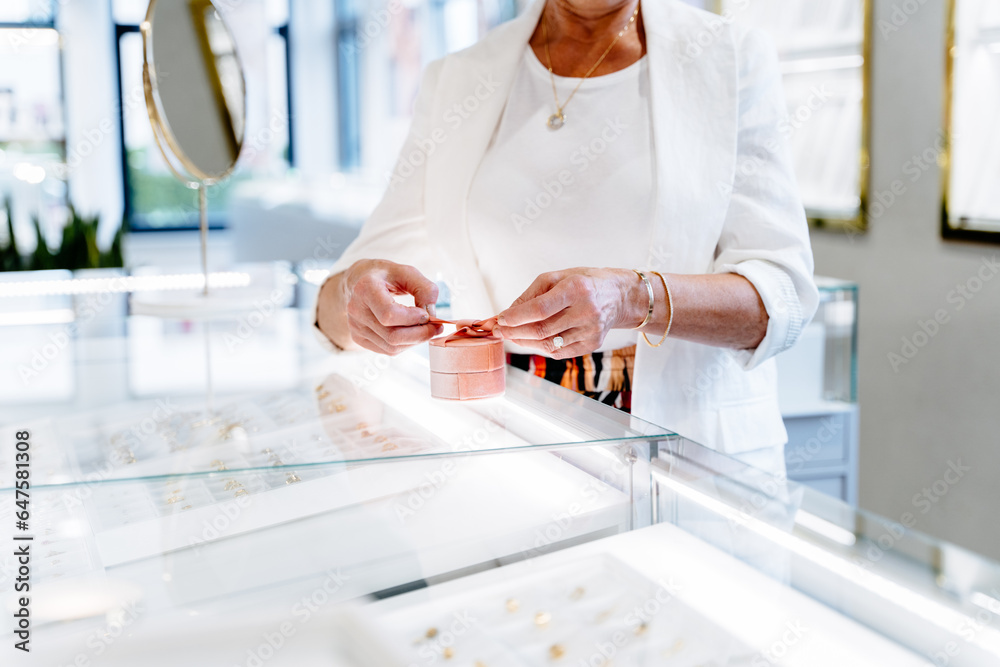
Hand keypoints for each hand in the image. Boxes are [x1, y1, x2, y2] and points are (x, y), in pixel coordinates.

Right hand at [343, 260, 442, 354]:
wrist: (359, 281)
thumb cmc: (384, 276)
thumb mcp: (407, 272)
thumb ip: (425, 289)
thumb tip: (431, 314)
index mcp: (365, 289)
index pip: (389, 314)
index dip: (413, 318)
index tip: (426, 314)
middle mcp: (356, 309)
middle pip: (392, 336)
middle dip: (420, 334)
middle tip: (434, 327)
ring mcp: (355, 326)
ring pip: (391, 347)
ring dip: (414, 341)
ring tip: (424, 329)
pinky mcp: (358, 338)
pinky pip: (387, 350)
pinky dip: (405, 344)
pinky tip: (411, 332)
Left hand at [496, 268, 640, 358]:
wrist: (618, 296)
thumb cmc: (583, 282)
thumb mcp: (557, 277)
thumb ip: (530, 295)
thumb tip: (507, 314)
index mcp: (577, 289)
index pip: (540, 309)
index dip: (517, 317)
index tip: (500, 319)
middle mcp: (587, 312)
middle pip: (542, 330)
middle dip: (515, 332)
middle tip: (498, 331)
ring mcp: (591, 331)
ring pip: (549, 344)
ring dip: (525, 342)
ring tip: (511, 335)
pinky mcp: (593, 344)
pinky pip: (559, 352)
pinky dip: (541, 347)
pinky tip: (531, 340)